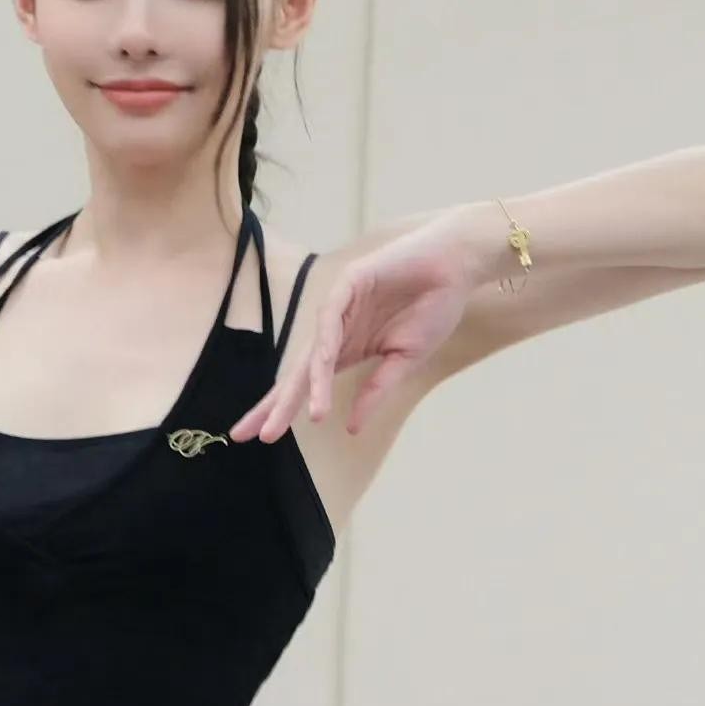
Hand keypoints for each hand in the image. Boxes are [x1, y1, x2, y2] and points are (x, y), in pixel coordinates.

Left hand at [228, 218, 479, 443]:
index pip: (308, 384)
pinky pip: (330, 322)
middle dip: (274, 404)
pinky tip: (320, 374)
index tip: (261, 438)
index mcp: (347, 349)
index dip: (284, 409)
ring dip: (302, 388)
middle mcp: (336, 331)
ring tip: (292, 419)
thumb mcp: (404, 361)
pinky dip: (325, 350)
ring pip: (311, 354)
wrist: (456, 267)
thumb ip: (376, 391)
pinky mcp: (348, 284)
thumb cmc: (433, 307)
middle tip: (248, 435)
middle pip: (298, 373)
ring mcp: (339, 307)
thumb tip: (350, 429)